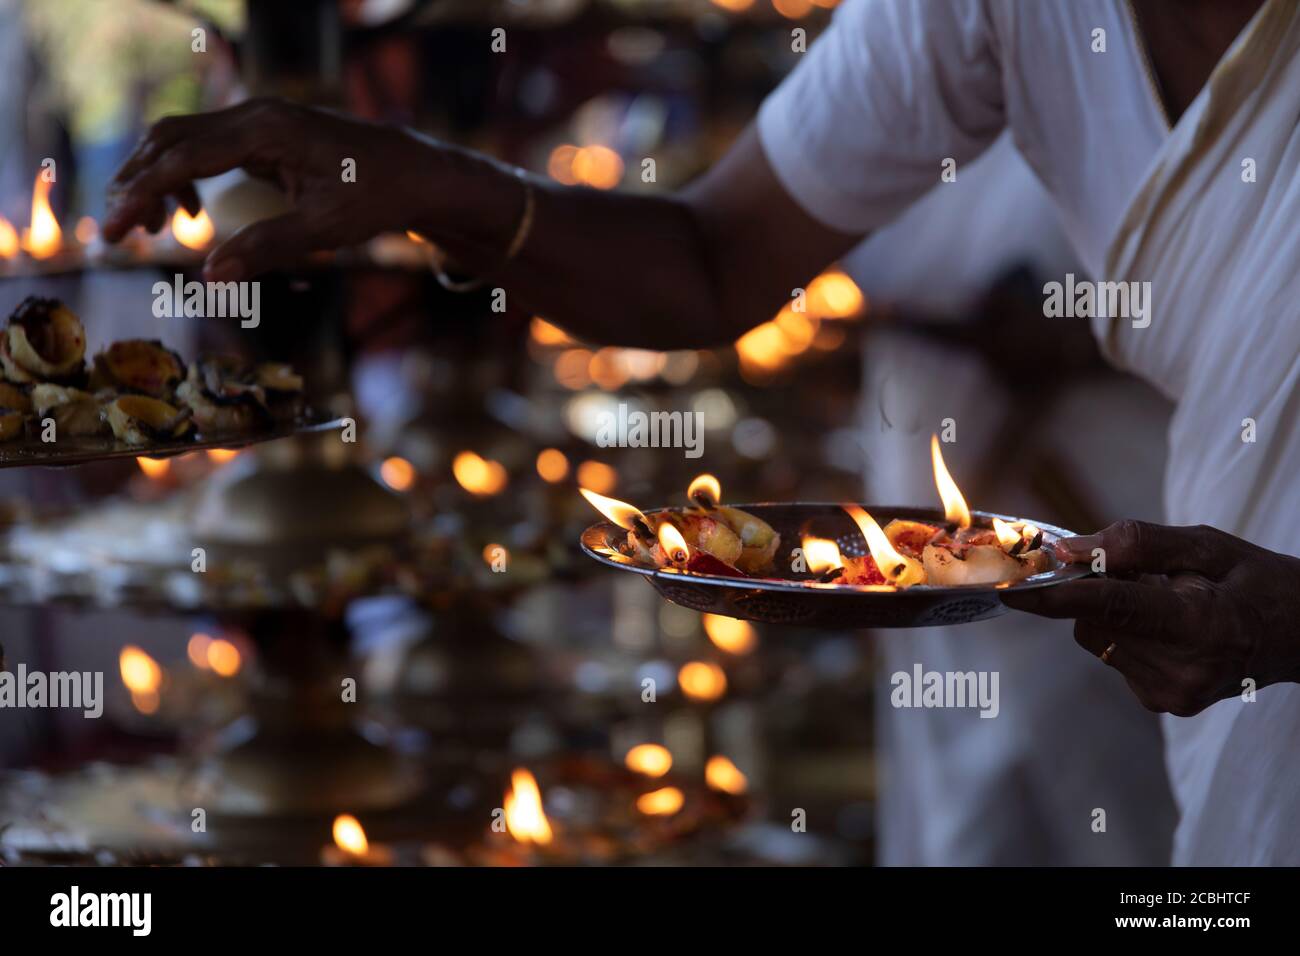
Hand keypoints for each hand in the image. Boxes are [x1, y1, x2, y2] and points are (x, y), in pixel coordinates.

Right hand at [103, 98, 444, 280]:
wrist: (416, 174)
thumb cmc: (378, 197)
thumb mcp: (324, 228)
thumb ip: (266, 249)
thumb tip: (212, 277)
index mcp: (266, 130)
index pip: (182, 157)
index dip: (142, 194)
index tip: (116, 232)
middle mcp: (257, 116)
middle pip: (170, 139)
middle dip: (137, 184)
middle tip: (118, 234)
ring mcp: (260, 121)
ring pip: (184, 140)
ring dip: (158, 180)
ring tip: (151, 229)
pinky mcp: (266, 134)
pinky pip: (208, 148)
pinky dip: (187, 178)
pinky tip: (193, 217)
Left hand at [1001, 520, 1299, 715]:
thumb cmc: (1254, 581)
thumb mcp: (1207, 545)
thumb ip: (1136, 544)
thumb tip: (1067, 549)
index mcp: (1198, 625)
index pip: (1112, 606)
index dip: (1057, 596)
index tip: (1011, 589)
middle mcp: (1180, 670)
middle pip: (1094, 619)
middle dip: (1097, 588)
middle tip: (1146, 574)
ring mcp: (1169, 694)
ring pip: (1097, 637)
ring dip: (1113, 612)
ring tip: (1168, 603)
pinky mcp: (1160, 702)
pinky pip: (1113, 654)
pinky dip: (1126, 633)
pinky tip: (1168, 629)